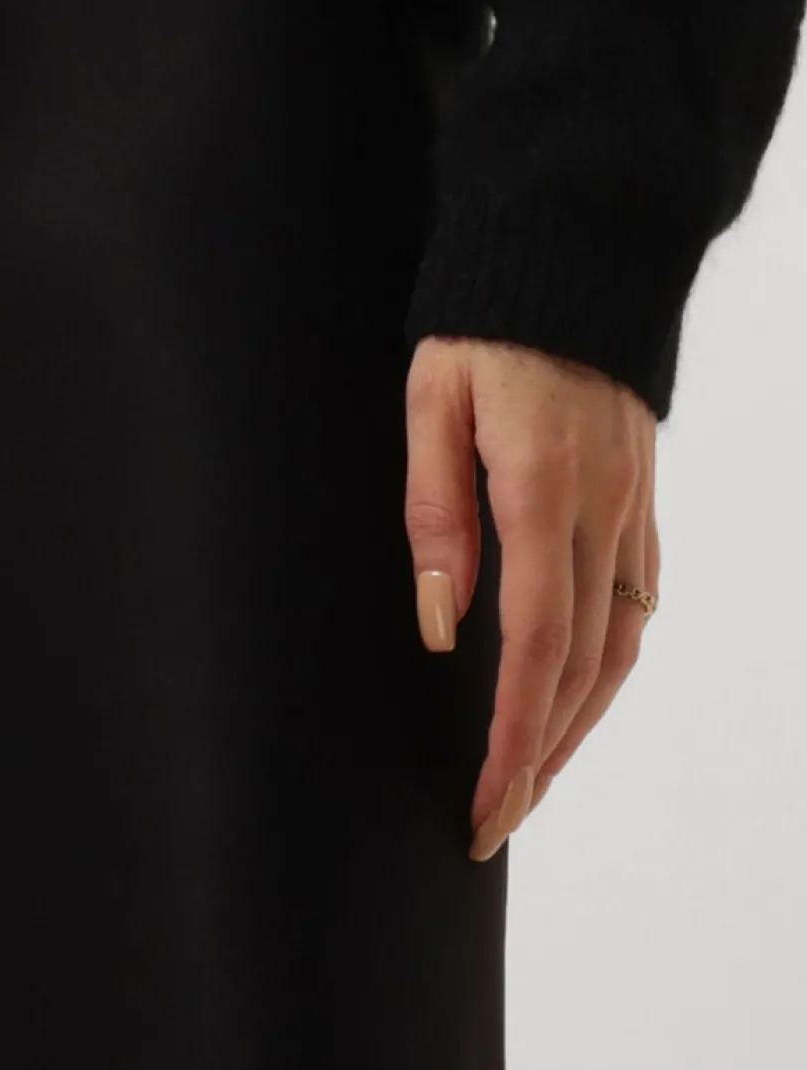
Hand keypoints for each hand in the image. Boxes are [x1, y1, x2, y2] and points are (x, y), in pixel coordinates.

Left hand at [404, 336, 659, 861]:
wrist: (572, 253)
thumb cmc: (484, 322)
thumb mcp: (430, 401)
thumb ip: (433, 512)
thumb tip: (440, 623)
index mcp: (543, 488)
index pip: (535, 644)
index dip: (513, 736)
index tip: (486, 802)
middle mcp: (603, 509)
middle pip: (583, 664)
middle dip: (541, 753)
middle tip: (496, 818)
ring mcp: (633, 504)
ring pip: (621, 643)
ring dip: (579, 721)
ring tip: (534, 774)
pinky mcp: (641, 495)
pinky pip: (637, 599)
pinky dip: (608, 662)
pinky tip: (581, 689)